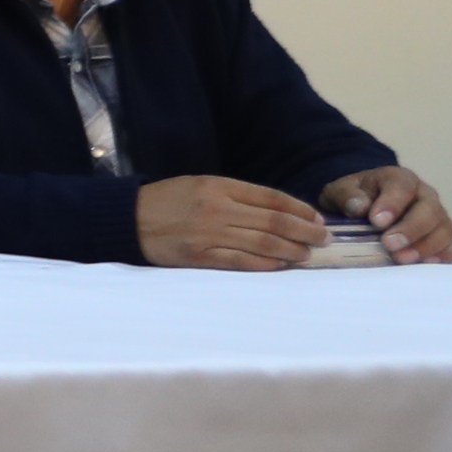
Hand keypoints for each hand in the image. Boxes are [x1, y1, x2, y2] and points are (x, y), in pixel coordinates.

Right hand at [136, 174, 323, 271]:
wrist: (127, 219)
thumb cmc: (167, 201)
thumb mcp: (200, 185)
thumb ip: (235, 195)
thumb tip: (277, 212)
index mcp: (219, 186)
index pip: (271, 197)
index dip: (299, 208)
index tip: (317, 218)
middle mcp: (217, 208)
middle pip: (273, 221)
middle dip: (304, 230)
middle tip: (324, 238)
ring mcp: (209, 233)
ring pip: (262, 242)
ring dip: (291, 250)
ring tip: (308, 254)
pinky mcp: (200, 255)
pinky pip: (241, 261)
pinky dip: (265, 264)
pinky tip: (281, 265)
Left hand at [320, 165, 451, 264]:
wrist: (366, 203)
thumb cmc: (355, 197)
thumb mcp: (341, 191)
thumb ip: (347, 195)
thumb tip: (359, 207)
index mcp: (399, 178)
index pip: (402, 186)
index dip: (392, 204)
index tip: (377, 222)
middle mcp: (424, 195)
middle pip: (429, 209)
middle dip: (411, 229)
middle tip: (389, 244)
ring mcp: (437, 215)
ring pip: (445, 228)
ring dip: (426, 246)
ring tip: (402, 259)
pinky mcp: (443, 234)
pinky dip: (445, 253)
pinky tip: (426, 263)